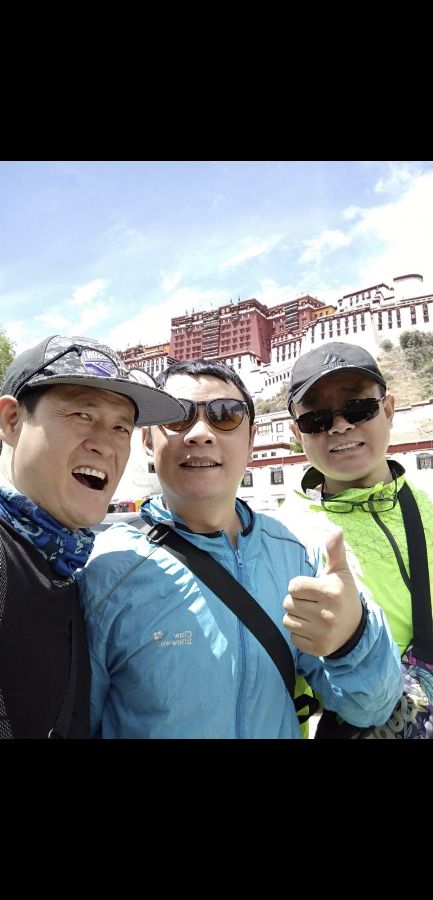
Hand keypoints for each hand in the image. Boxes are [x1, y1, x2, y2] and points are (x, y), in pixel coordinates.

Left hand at [283, 527, 362, 656]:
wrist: (356, 629)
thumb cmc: (343, 594)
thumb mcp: (341, 572)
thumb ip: (335, 551)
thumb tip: (337, 530)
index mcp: (330, 592)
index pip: (293, 586)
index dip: (299, 586)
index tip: (311, 589)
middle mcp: (326, 614)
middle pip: (287, 603)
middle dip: (296, 601)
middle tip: (311, 602)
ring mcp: (322, 633)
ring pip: (287, 620)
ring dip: (295, 616)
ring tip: (311, 615)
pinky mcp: (318, 648)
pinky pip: (293, 637)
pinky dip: (299, 633)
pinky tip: (312, 628)